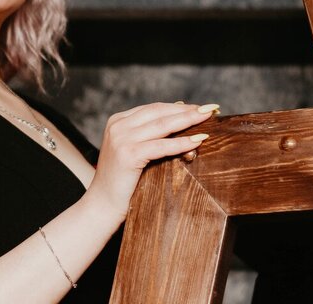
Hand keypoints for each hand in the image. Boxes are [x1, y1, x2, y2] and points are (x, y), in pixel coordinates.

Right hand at [85, 102, 217, 220]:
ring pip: (162, 125)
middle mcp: (118, 125)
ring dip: (188, 120)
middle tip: (210, 108)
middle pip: (159, 112)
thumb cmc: (122, 182)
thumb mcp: (133, 152)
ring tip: (207, 118)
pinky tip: (197, 140)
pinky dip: (181, 142)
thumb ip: (149, 136)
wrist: (102, 205)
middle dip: (187, 110)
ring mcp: (121, 139)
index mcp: (118, 121)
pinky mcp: (128, 154)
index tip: (199, 108)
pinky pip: (161, 146)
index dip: (178, 107)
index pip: (154, 108)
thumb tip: (181, 119)